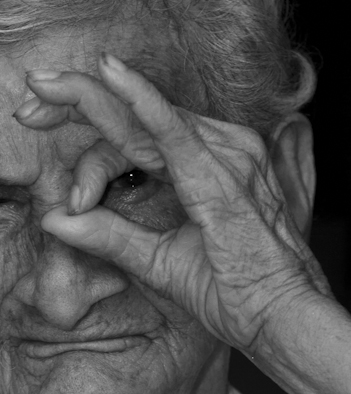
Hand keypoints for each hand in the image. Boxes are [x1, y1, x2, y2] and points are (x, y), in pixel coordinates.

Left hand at [15, 54, 328, 352]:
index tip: (38, 112)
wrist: (279, 317)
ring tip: (41, 90)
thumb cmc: (234, 290)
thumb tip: (53, 221)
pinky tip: (110, 76)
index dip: (92, 116)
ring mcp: (225, 157)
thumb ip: (111, 237)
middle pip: (139, 115)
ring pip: (145, 118)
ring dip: (91, 101)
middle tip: (29, 93)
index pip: (141, 129)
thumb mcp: (159, 261)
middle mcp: (219, 150)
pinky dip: (141, 102)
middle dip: (79, 99)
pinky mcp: (220, 176)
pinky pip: (173, 131)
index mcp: (206, 166)